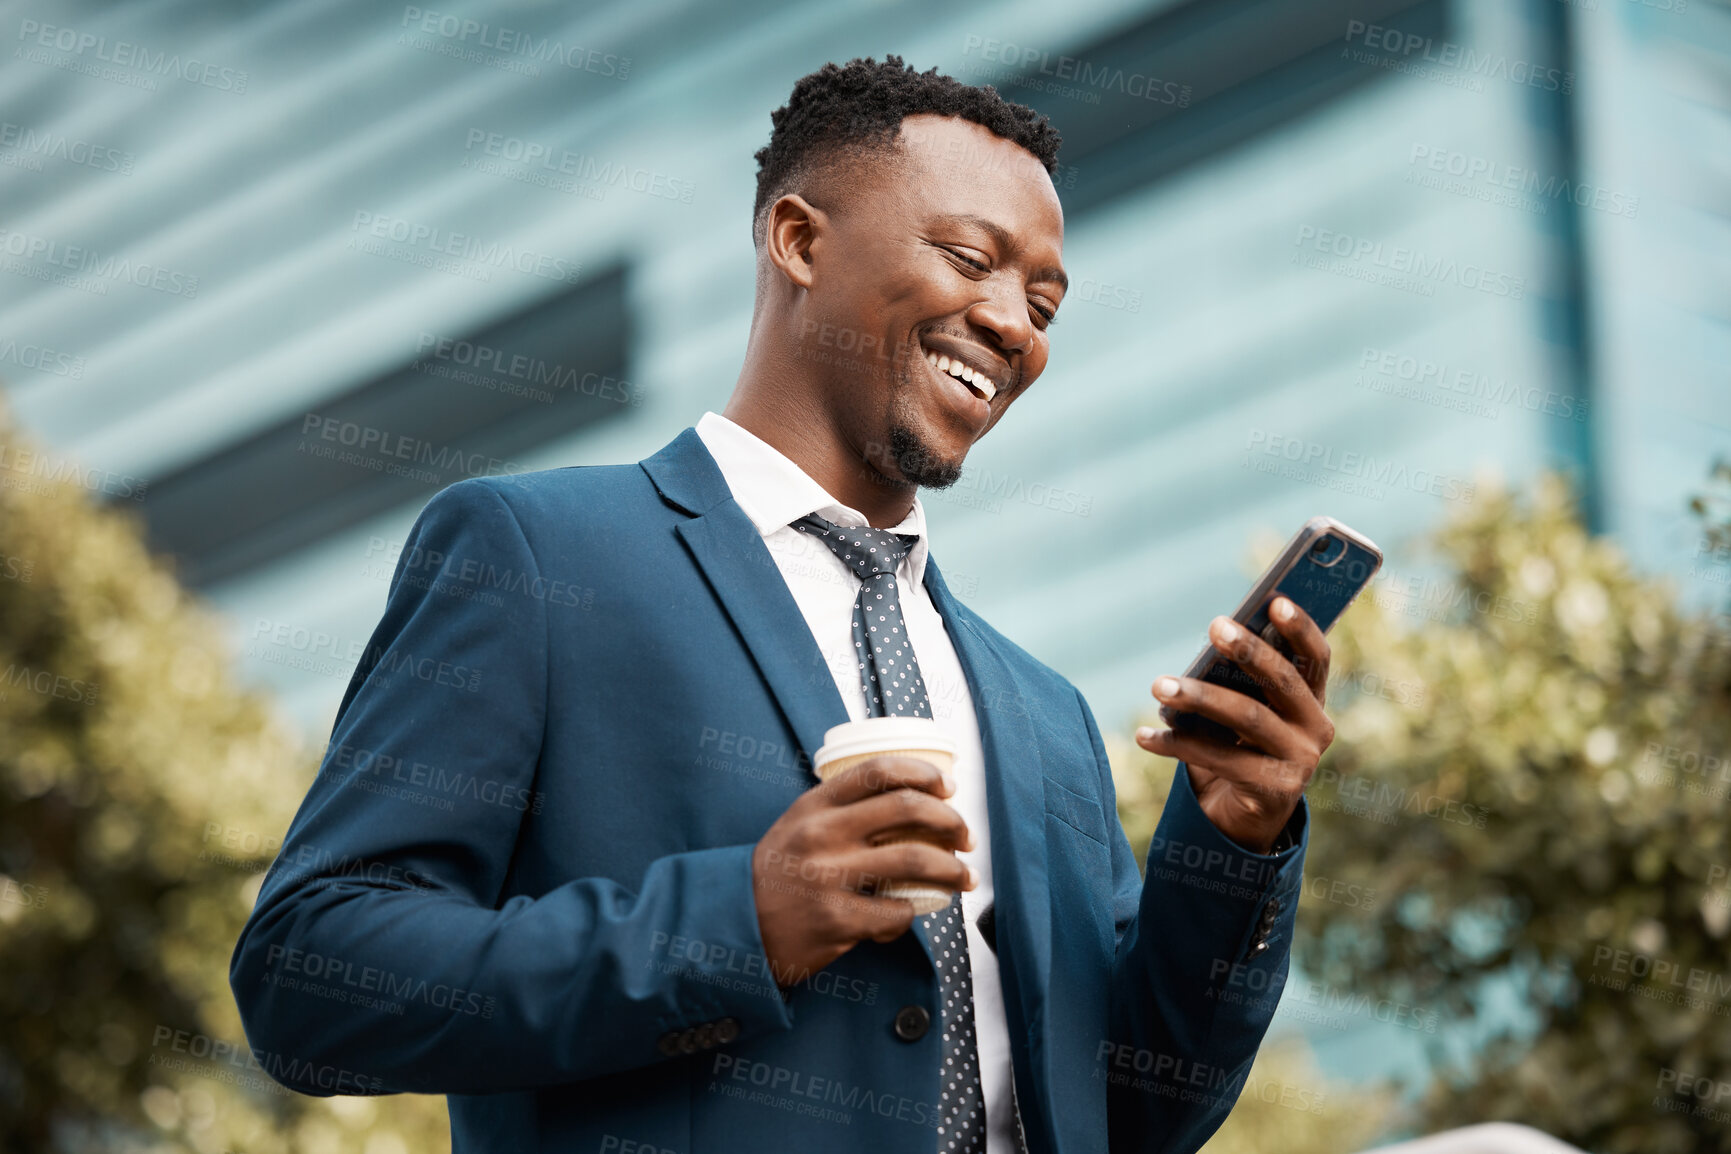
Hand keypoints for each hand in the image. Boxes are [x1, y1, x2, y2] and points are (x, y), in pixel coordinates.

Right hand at [752, 755, 975, 985]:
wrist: (737, 925)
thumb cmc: (776, 873)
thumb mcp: (798, 825)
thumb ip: (840, 810)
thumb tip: (906, 801)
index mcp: (815, 805)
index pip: (879, 770)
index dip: (924, 773)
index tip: (948, 786)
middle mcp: (823, 835)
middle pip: (908, 809)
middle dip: (951, 821)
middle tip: (965, 836)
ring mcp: (829, 878)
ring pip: (914, 861)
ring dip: (951, 869)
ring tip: (964, 877)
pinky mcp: (838, 920)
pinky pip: (896, 912)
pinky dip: (911, 913)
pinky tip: (909, 912)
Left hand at [1136, 596, 1333, 853]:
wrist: (1244, 817)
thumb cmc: (1239, 746)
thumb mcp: (1243, 711)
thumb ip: (1238, 681)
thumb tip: (1212, 642)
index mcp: (1313, 700)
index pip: (1317, 658)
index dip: (1301, 628)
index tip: (1275, 600)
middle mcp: (1316, 729)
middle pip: (1282, 681)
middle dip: (1247, 651)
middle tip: (1214, 625)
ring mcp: (1300, 762)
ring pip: (1248, 718)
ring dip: (1199, 697)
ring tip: (1159, 685)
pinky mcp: (1275, 792)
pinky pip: (1220, 759)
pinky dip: (1177, 744)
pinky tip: (1145, 735)